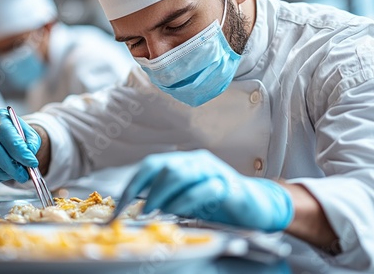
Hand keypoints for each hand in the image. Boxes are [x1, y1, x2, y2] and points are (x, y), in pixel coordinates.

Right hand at [0, 108, 40, 182]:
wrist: (9, 139)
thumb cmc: (21, 137)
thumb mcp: (31, 136)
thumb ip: (32, 144)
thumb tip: (29, 158)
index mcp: (0, 117)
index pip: (4, 132)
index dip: (19, 150)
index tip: (33, 163)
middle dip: (11, 166)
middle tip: (24, 175)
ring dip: (3, 173)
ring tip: (16, 174)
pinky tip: (5, 175)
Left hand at [122, 149, 293, 231]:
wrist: (254, 206)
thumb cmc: (217, 203)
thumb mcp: (187, 199)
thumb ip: (166, 199)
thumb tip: (136, 210)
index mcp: (184, 162)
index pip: (151, 165)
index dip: (133, 184)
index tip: (119, 206)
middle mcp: (197, 161)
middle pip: (166, 167)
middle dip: (148, 190)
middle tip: (139, 212)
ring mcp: (213, 171)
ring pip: (182, 174)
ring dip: (163, 195)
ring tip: (155, 212)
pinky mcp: (227, 185)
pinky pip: (203, 189)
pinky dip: (185, 201)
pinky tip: (177, 213)